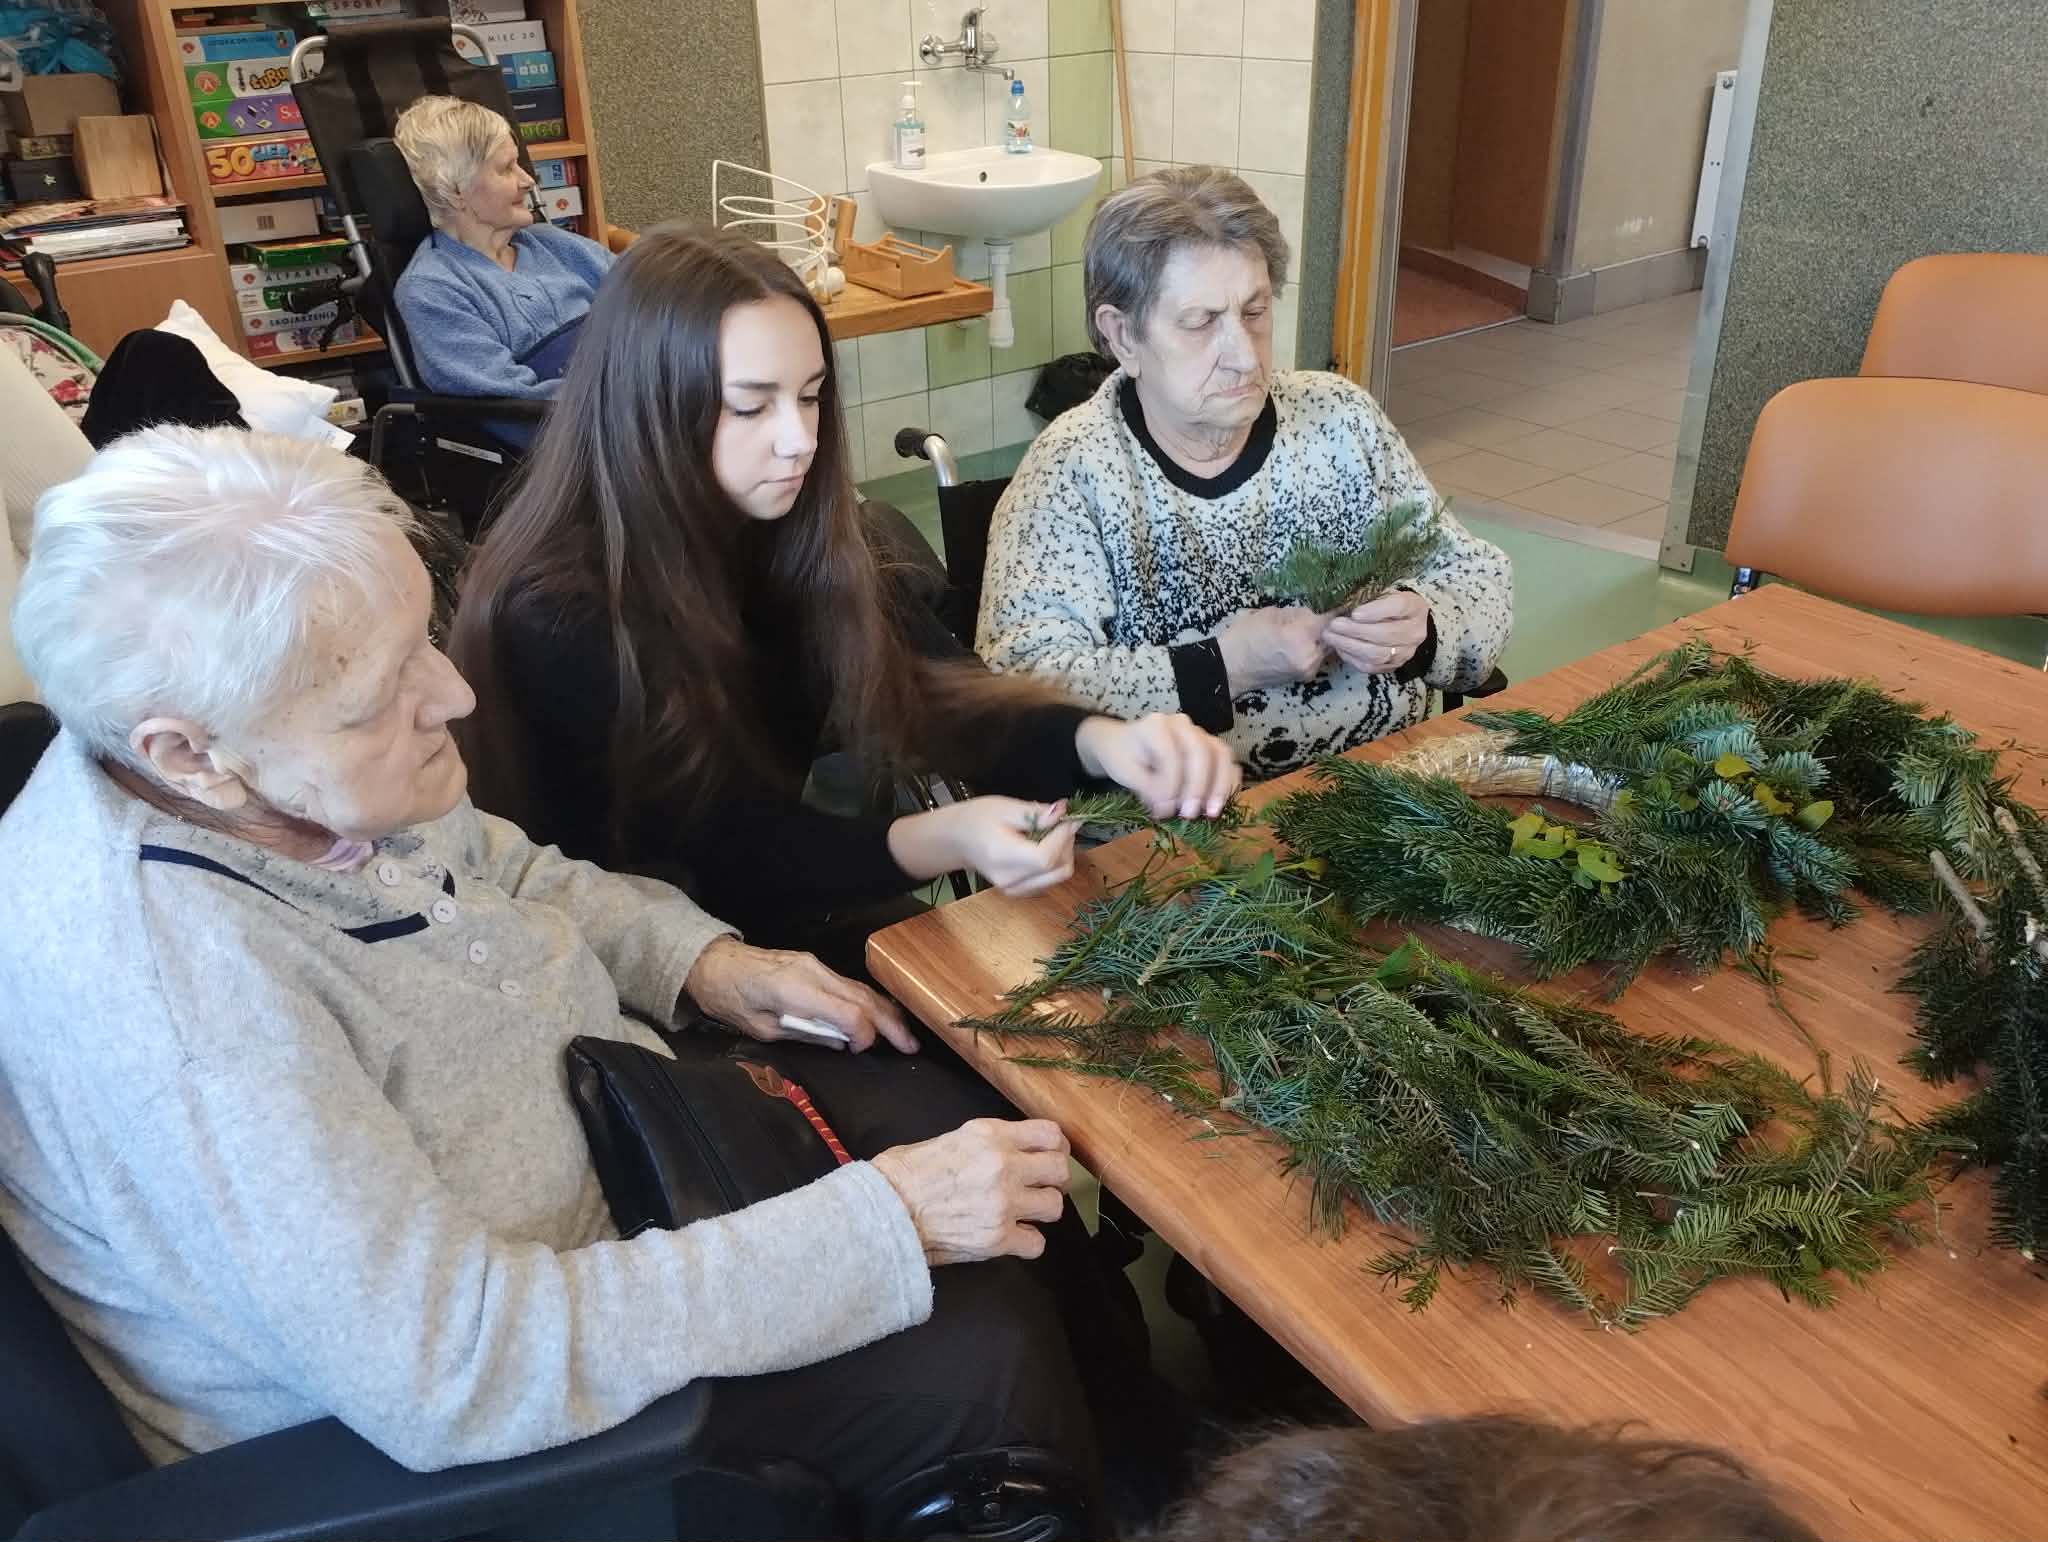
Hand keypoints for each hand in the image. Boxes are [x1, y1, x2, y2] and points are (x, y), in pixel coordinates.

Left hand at [683, 936, 918, 1053]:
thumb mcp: (762, 1029)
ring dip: (885, 1011)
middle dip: (891, 1023)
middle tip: (911, 1046)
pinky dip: (868, 1000)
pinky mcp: (813, 963)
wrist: (712, 963)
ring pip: (860, 988)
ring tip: (904, 1033)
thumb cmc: (728, 1000)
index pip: (849, 1014)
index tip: (863, 1053)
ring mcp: (815, 964)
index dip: (864, 1036)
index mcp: (796, 991)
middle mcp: (813, 972)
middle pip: (863, 998)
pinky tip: (880, 1014)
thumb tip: (840, 1044)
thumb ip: (804, 1034)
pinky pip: (848, 983)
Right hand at [870, 1117, 1072, 1265]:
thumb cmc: (908, 1173)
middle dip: (1053, 1179)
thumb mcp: (951, 1138)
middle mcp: (1003, 1166)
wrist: (887, 1210)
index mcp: (991, 1135)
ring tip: (1024, 1212)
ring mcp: (1004, 1204)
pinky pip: (1037, 1244)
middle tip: (1039, 1186)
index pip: (1050, 1134)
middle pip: (1060, 1169)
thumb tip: (1011, 1149)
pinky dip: (1027, 1243)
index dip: (1055, 1147)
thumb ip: (989, 1143)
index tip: (1049, 1155)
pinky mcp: (998, 1238)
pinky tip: (1012, 1237)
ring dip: (1042, 1210)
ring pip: (1054, 1206)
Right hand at [890, 798, 1079, 897]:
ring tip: (1050, 832)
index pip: (1045, 857)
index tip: (1068, 818)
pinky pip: (1051, 880)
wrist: (957, 840)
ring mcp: (1015, 890)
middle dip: (1066, 843)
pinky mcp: (1020, 892)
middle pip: (1058, 869)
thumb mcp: (1005, 807)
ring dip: (1063, 852)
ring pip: (1059, 876)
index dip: (1063, 837)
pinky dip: (1055, 862)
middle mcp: (1010, 880)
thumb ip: (1035, 813)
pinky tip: (1043, 846)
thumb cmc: (977, 819)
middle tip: (1059, 822)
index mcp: (1003, 857)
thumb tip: (1063, 813)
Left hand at [1075, 714, 1241, 820]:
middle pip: (1201, 751)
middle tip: (1189, 814)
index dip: (1170, 784)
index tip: (1163, 810)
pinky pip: (1228, 763)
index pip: (1170, 753)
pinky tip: (1220, 805)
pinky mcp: (1211, 748)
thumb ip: (1148, 788)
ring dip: (1220, 786)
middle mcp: (1182, 725)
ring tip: (1211, 813)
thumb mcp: (1127, 774)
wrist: (1125, 746)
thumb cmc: (1125, 758)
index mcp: (1156, 726)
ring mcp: (1200, 734)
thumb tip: (1169, 807)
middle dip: (1198, 786)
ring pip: (1221, 755)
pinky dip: (1229, 783)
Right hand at [1215, 605, 1330, 693]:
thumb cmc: (1244, 636)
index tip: (1341, 603)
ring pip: (1326, 647)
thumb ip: (1297, 613)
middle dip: (1327, 625)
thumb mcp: (1270, 614)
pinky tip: (1300, 642)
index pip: (1329, 620)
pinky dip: (1314, 648)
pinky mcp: (1305, 677)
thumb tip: (1313, 615)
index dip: (1335, 610)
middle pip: (1332, 635)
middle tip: (1320, 616)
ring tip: (1307, 629)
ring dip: (1321, 638)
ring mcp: (1309, 669)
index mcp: (1300, 636)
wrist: (1230, 668)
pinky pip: (1317, 657)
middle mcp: (1309, 655)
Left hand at [1324, 589, 1430, 674]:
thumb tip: (1341, 601)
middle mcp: (1415, 631)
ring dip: (1350, 645)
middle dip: (1355, 630)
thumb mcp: (1380, 591)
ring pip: (1377, 654)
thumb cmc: (1385, 602)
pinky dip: (1352, 657)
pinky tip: (1339, 647)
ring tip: (1330, 636)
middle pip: (1386, 634)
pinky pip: (1371, 667)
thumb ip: (1366, 595)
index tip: (1355, 613)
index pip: (1398, 607)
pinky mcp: (1393, 666)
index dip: (1376, 611)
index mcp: (1414, 606)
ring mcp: (1406, 652)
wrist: (1399, 622)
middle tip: (1333, 625)